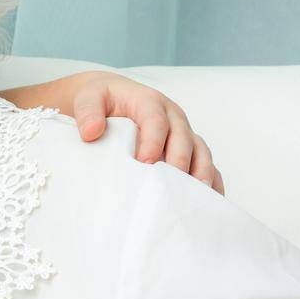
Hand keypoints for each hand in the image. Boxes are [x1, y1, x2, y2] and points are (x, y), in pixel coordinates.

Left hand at [69, 73, 222, 192]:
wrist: (111, 98)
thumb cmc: (101, 100)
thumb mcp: (88, 98)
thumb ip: (88, 112)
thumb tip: (91, 132)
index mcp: (149, 102)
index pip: (156, 120)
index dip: (153, 141)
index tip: (145, 162)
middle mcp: (172, 116)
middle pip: (183, 138)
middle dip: (179, 161)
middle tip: (170, 185)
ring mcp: (183, 133)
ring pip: (200, 151)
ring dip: (201, 173)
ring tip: (195, 196)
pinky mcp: (188, 148)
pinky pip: (205, 163)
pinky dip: (211, 180)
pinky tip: (210, 200)